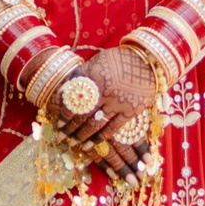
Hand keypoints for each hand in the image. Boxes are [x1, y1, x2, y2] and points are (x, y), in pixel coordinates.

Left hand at [52, 40, 160, 180]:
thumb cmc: (117, 61)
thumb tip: (63, 93)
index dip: (64, 115)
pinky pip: (113, 128)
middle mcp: (104, 91)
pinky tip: (91, 144)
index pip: (74, 101)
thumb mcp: (96, 62)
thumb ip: (80, 77)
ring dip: (82, 136)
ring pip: (95, 124)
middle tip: (61, 138)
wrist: (146, 61)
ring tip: (73, 143)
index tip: (58, 124)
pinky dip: (100, 138)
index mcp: (93, 77)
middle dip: (70, 129)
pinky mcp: (130, 111)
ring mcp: (118, 103)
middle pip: (82, 115)